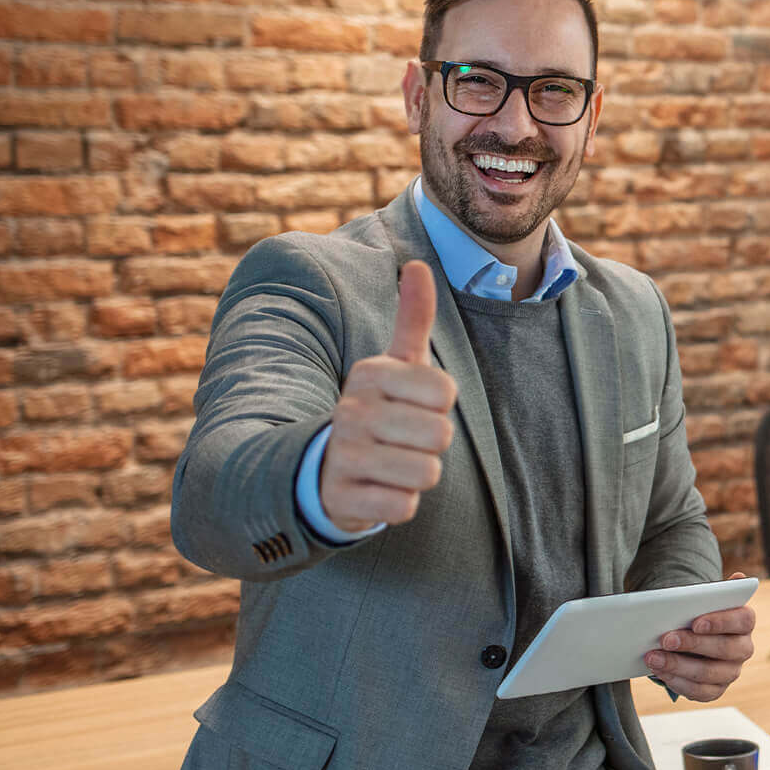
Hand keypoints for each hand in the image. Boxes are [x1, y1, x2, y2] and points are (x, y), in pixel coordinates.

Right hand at [318, 261, 458, 530]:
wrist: (323, 467)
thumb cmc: (377, 410)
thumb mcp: (394, 364)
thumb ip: (413, 318)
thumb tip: (417, 263)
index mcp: (370, 373)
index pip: (446, 392)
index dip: (440, 407)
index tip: (413, 406)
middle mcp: (352, 409)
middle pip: (441, 435)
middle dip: (431, 444)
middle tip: (403, 440)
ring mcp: (343, 454)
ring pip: (426, 472)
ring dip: (418, 475)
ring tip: (392, 464)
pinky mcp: (341, 497)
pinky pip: (404, 506)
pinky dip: (400, 503)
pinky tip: (378, 489)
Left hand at [646, 572, 756, 700]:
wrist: (692, 642)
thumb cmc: (697, 617)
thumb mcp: (703, 602)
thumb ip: (716, 592)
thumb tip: (738, 578)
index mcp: (745, 622)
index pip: (742, 620)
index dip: (720, 621)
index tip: (695, 622)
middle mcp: (744, 648)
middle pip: (724, 648)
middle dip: (692, 644)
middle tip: (666, 639)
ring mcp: (731, 672)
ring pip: (708, 673)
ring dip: (678, 665)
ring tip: (653, 657)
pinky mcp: (717, 690)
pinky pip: (699, 691)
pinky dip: (676, 682)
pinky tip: (659, 671)